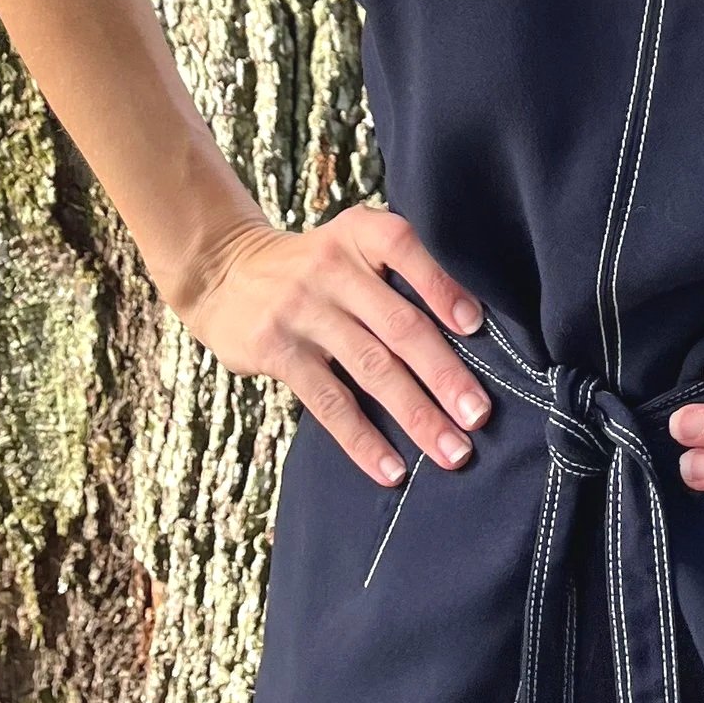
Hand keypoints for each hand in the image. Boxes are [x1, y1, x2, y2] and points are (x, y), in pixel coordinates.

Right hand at [176, 207, 494, 487]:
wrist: (224, 272)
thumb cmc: (314, 267)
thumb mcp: (351, 246)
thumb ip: (398, 274)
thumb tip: (471, 335)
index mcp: (359, 234)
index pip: (404, 249)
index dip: (441, 287)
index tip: (475, 326)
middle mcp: (332, 267)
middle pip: (398, 325)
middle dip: (444, 374)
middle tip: (479, 415)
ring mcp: (303, 311)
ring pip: (371, 369)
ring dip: (416, 415)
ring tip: (452, 451)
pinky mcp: (278, 351)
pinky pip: (329, 402)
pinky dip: (363, 440)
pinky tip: (391, 469)